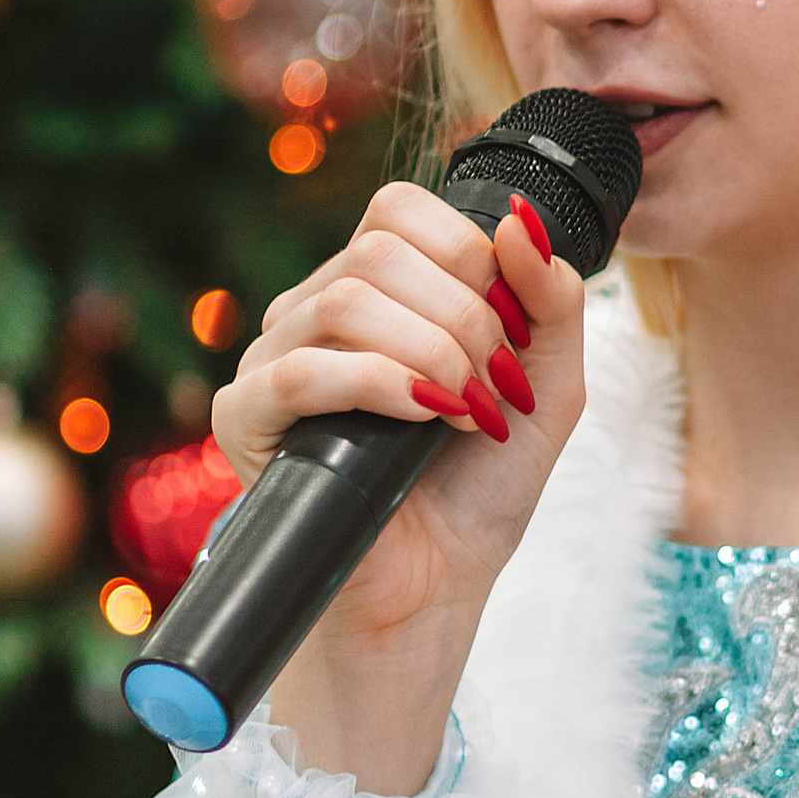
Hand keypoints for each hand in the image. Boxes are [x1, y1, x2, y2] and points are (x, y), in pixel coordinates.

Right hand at [211, 185, 583, 773]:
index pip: (398, 210)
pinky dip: (379, 385)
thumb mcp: (548, 385)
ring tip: (465, 413)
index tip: (509, 332)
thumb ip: (552, 300)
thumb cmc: (480, 486)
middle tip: (493, 387)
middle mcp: (313, 312)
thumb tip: (519, 220)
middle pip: (379, 252)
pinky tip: (424, 418)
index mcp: (374, 289)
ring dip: (431, 353)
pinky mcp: (246, 419)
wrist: (439, 587)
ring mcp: (272, 360)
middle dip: (464, 317)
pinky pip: (300, 371)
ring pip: (346, 302)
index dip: (467, 255)